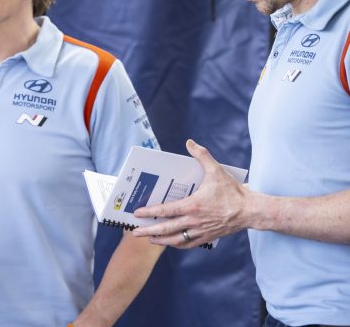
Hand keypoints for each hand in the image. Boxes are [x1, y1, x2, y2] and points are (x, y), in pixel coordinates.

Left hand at [131, 139, 248, 247]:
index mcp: (193, 206)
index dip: (150, 212)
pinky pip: (188, 244)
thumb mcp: (216, 171)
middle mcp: (194, 221)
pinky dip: (177, 244)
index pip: (166, 210)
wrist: (251, 211)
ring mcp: (201, 231)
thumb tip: (190, 142)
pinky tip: (170, 243)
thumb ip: (202, 156)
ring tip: (149, 239)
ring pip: (176, 239)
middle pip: (167, 229)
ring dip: (161, 240)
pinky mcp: (208, 237)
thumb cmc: (233, 192)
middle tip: (135, 232)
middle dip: (149, 231)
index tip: (137, 213)